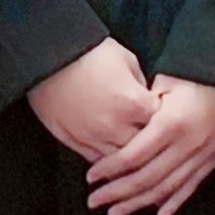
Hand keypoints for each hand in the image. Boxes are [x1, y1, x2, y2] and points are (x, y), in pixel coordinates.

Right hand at [26, 38, 157, 164]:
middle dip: (150, 144)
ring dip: (128, 158)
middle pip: (144, 148)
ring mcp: (94, 137)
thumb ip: (141, 84)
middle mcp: (116, 125)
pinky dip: (106, 161)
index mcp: (133, 103)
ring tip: (135, 155)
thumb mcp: (126, 59)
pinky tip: (112, 157)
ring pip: (120, 161)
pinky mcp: (74, 142)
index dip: (165, 120)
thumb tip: (149, 98)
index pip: (161, 123)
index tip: (166, 118)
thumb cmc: (89, 53)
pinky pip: (97, 161)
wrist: (49, 57)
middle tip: (153, 140)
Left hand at [83, 76, 214, 214]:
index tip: (92, 177)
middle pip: (147, 178)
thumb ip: (144, 104)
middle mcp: (188, 143)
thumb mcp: (167, 79)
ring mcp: (204, 153)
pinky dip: (175, 203)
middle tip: (95, 201)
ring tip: (116, 213)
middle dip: (118, 193)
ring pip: (167, 188)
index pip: (133, 155)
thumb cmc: (202, 71)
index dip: (110, 169)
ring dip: (139, 203)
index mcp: (172, 122)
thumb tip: (119, 124)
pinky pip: (192, 186)